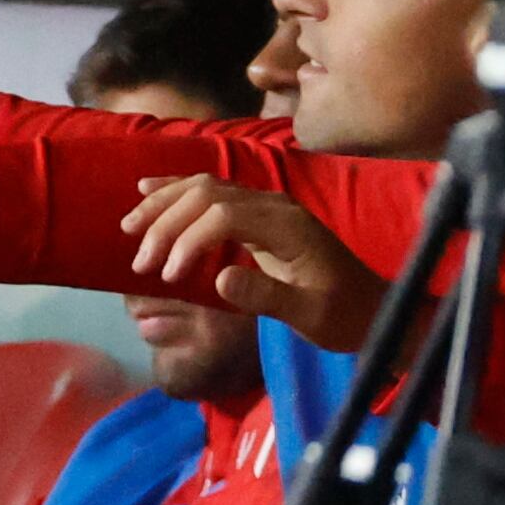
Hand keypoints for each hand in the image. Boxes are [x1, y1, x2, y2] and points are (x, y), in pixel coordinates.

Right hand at [121, 175, 387, 348]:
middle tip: (141, 261)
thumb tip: (217, 278)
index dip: (188, 240)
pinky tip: (149, 190)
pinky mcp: (260, 213)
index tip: (168, 277)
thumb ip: (266, 295)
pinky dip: (178, 191)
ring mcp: (268, 205)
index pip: (223, 215)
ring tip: (130, 226)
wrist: (375, 309)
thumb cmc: (343, 317)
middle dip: (166, 222)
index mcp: (288, 226)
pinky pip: (213, 192)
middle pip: (208, 195)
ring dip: (165, 203)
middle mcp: (275, 205)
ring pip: (206, 187)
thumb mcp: (310, 316)